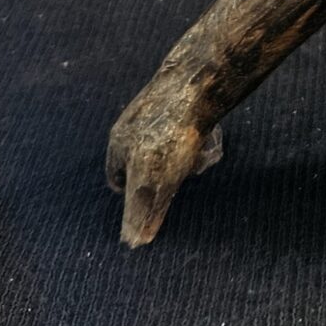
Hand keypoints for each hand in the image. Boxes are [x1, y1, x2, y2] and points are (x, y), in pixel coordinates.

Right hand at [106, 79, 222, 245]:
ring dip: (183, 157)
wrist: (197, 83)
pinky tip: (209, 139)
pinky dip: (196, 137)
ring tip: (197, 158)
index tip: (154, 201)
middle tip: (181, 177)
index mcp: (118, 142)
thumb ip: (141, 211)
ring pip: (167, 144)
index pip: (117, 179)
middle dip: (162, 175)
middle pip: (143, 162)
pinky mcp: (183, 95)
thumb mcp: (152, 183)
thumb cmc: (170, 138)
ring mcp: (158, 107)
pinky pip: (186, 124)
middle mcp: (133, 123)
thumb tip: (135, 242)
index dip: (134, 194)